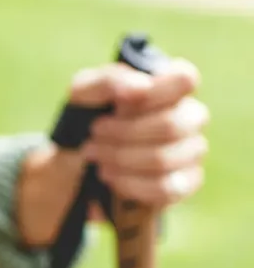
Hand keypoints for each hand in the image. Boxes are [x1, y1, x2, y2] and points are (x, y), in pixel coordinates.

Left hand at [81, 60, 207, 206]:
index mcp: (171, 86)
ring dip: (120, 158)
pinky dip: (129, 183)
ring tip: (94, 154)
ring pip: (163, 159)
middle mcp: (190, 117)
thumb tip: (140, 87)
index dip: (153, 92)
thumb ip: (110, 81)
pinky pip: (165, 188)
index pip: (185, 79)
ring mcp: (191, 152)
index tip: (117, 102)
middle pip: (171, 125)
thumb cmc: (89, 116)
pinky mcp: (184, 184)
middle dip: (124, 132)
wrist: (77, 159)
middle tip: (94, 133)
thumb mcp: (85, 92)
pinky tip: (109, 176)